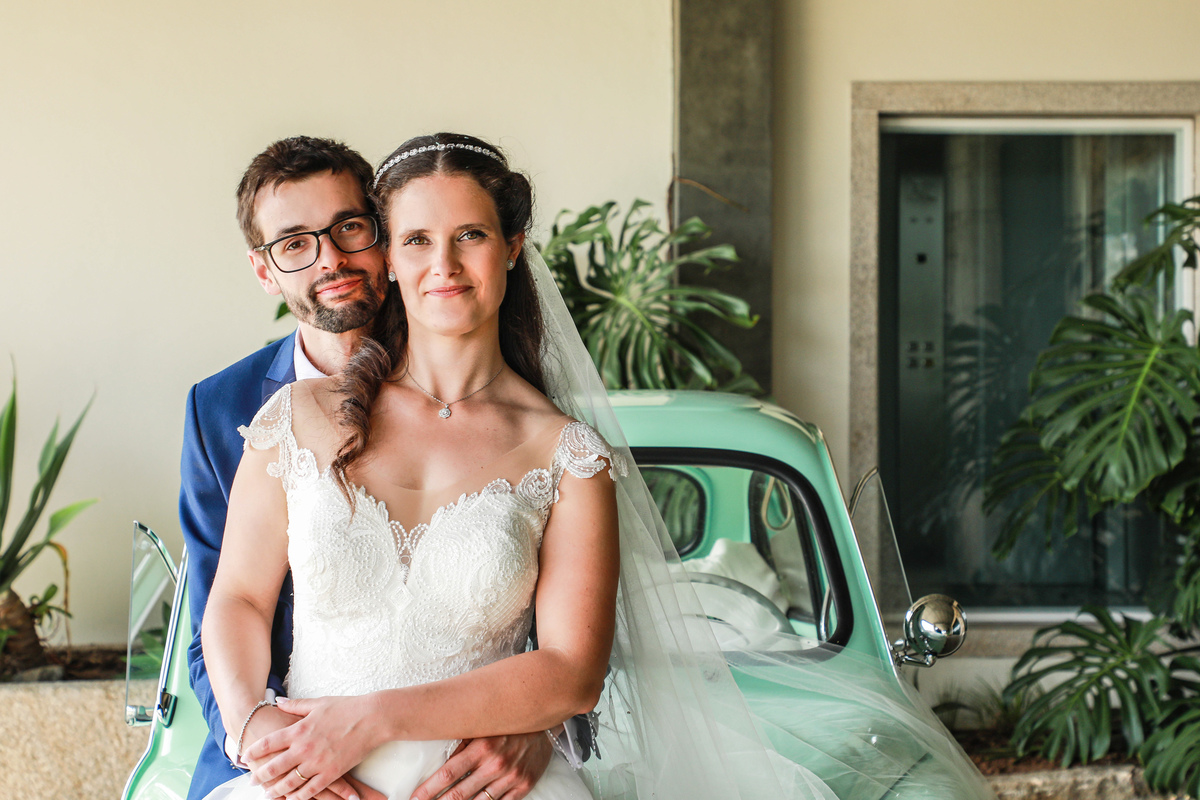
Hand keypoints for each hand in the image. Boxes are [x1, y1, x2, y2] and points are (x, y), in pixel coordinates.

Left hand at [243, 695, 380, 799]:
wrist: (373, 718)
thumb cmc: (347, 708)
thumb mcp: (318, 703)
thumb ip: (295, 705)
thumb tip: (277, 702)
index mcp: (299, 729)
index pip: (269, 743)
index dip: (254, 751)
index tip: (245, 757)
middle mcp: (304, 748)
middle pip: (274, 766)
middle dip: (261, 775)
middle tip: (253, 780)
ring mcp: (318, 762)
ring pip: (290, 782)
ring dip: (277, 790)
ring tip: (269, 793)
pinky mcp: (332, 773)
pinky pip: (311, 790)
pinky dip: (300, 796)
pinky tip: (293, 798)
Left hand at [412, 732, 553, 799]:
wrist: (546, 724)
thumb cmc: (509, 722)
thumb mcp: (484, 725)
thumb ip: (463, 740)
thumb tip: (438, 756)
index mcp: (483, 747)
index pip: (448, 773)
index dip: (429, 789)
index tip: (415, 798)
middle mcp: (496, 765)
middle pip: (459, 794)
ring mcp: (510, 778)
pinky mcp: (523, 786)